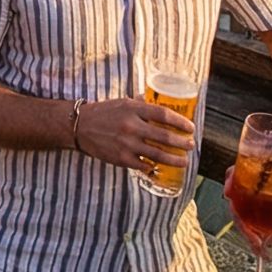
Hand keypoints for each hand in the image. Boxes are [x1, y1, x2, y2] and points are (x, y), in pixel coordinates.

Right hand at [73, 97, 194, 173]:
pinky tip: (161, 168)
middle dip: (181, 143)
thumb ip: (142, 105)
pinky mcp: (121, 158)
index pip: (164, 115)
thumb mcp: (123, 103)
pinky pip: (143, 165)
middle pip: (165, 136)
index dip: (180, 122)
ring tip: (184, 160)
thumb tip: (160, 106)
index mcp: (133, 109)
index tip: (190, 128)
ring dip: (174, 159)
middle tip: (191, 145)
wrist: (80, 126)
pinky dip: (154, 167)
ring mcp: (127, 144)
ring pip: (158, 154)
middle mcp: (131, 126)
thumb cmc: (104, 113)